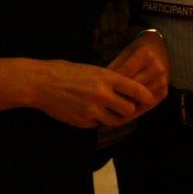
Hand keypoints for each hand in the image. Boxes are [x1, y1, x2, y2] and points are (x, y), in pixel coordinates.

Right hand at [29, 60, 154, 128]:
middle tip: (128, 106)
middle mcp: (102, 95)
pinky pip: (98, 124)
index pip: (135, 89)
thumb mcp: (92, 69)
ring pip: (115, 120)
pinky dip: (98, 120)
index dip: (145, 96)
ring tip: (110, 109)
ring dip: (115, 116)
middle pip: (129, 109)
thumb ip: (109, 80)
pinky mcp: (83, 122)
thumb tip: (124, 89)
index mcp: (106, 77)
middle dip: (129, 109)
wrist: (42, 83)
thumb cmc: (66, 71)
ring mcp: (92, 110)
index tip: (151, 98)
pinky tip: (91, 111)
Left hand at [107, 31, 169, 109]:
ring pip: (138, 99)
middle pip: (132, 88)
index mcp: (145, 55)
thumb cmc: (139, 50)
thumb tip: (100, 85)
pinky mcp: (164, 91)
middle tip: (102, 103)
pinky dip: (134, 107)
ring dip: (125, 104)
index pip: (124, 74)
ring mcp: (162, 81)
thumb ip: (115, 68)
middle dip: (117, 95)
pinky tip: (123, 109)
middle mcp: (157, 68)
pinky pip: (146, 104)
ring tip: (110, 108)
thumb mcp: (126, 53)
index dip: (110, 83)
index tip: (98, 91)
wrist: (161, 48)